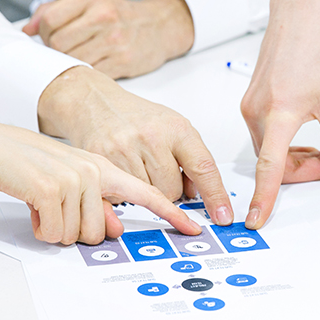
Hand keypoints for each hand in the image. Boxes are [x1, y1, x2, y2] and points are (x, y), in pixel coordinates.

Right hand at [0, 118, 200, 245]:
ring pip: (77, 235)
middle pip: (102, 231)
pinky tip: (32, 207)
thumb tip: (115, 228)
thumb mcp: (70, 178)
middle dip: (75, 230)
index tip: (194, 230)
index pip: (147, 193)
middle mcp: (94, 171)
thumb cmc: (29, 162)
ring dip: (55, 229)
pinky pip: (54, 232)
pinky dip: (40, 227)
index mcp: (104, 167)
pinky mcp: (50, 189)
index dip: (172, 214)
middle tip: (56, 210)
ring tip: (42, 204)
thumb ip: (98, 201)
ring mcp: (73, 179)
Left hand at [23, 0, 194, 78]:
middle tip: (66, 49)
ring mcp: (114, 40)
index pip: (50, 20)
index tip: (52, 36)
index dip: (45, 33)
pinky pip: (91, 73)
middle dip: (56, 50)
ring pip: (72, 60)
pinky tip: (93, 64)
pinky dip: (86, 72)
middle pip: (58, 43)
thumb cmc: (120, 15)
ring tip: (79, 56)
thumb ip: (56, 10)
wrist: (160, 26)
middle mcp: (103, 16)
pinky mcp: (123, 61)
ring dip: (70, 63)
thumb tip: (27, 29)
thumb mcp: (91, 2)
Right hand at [37, 66, 233, 225]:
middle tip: (157, 170)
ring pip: (149, 196)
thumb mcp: (173, 127)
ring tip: (139, 166)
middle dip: (170, 188)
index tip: (223, 216)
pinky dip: (126, 190)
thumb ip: (190, 158)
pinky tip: (123, 169)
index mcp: (176, 128)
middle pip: (173, 191)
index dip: (215, 196)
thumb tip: (198, 194)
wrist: (95, 102)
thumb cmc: (138, 117)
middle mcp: (151, 137)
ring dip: (148, 189)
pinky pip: (123, 195)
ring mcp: (124, 149)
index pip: (203, 168)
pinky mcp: (102, 161)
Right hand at [241, 0, 319, 229]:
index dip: (265, 198)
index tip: (258, 220)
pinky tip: (306, 128)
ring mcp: (250, 106)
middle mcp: (256, 112)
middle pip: (274, 163)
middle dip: (302, 170)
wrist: (303, 12)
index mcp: (279, 113)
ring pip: (269, 150)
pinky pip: (265, 135)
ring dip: (294, 157)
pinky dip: (285, 142)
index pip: (271, 167)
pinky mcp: (251, 100)